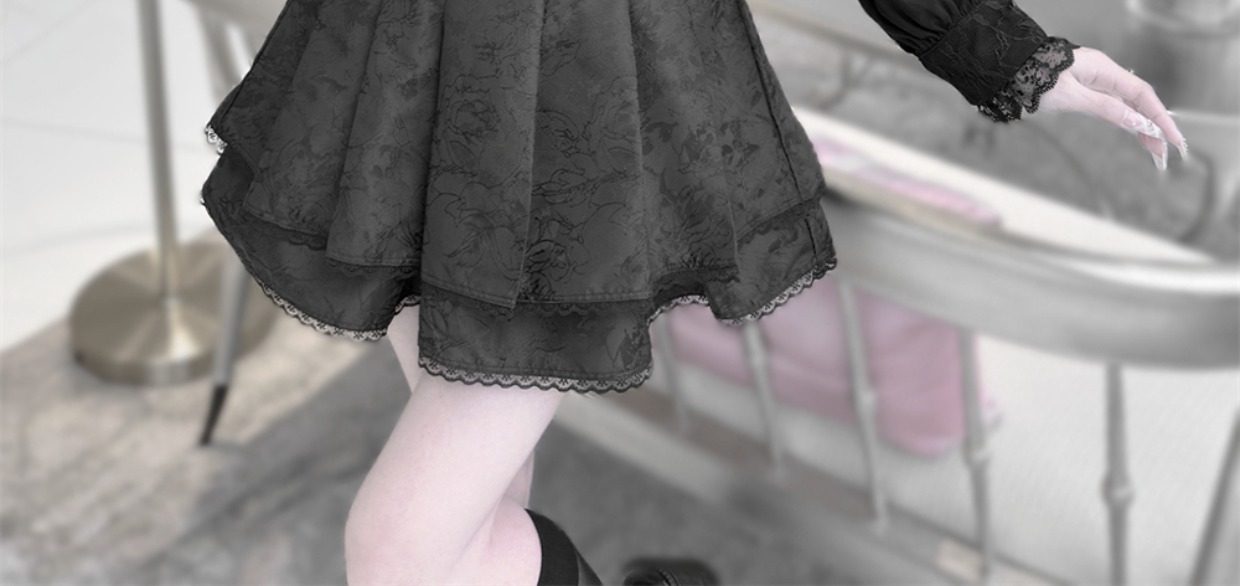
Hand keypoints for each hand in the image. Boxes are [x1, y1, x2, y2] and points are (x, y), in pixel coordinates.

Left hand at [1035, 46, 1187, 170]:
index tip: (1172, 139)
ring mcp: (1093, 83)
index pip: (1142, 95)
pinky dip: (1124, 121)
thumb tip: (1136, 122)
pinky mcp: (1083, 91)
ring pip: (1125, 106)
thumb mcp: (1072, 97)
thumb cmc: (1034, 81)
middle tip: (1163, 154)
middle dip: (1153, 126)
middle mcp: (1103, 74)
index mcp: (1104, 70)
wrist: (1008, 72)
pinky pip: (1111, 107)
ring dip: (1140, 127)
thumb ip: (1106, 109)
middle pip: (1137, 101)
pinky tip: (1133, 133)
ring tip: (1153, 150)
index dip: (1160, 117)